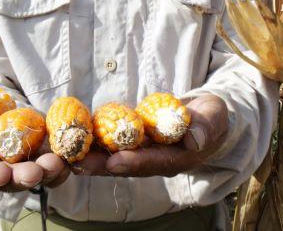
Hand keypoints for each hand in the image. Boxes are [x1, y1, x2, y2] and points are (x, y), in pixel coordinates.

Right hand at [0, 126, 69, 190]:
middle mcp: (5, 170)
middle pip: (15, 179)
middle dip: (25, 177)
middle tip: (34, 173)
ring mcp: (28, 164)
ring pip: (40, 173)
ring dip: (49, 171)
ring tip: (57, 164)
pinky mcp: (47, 153)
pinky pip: (58, 161)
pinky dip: (66, 160)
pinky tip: (72, 155)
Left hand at [73, 94, 228, 177]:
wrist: (207, 117)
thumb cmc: (213, 117)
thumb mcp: (215, 118)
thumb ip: (207, 127)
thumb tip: (196, 139)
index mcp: (177, 158)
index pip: (154, 163)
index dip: (135, 162)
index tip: (115, 161)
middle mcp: (156, 161)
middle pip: (127, 166)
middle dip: (101, 166)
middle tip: (78, 163)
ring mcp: (144, 153)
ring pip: (114, 157)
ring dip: (91, 156)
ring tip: (67, 154)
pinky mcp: (134, 143)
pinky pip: (112, 144)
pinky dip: (93, 142)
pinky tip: (73, 139)